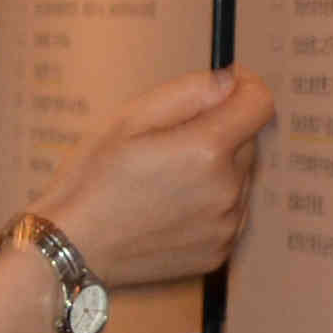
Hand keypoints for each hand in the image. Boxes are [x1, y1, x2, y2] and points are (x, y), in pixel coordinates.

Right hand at [44, 67, 274, 292]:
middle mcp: (226, 190)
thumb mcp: (128, 118)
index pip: (259, 103)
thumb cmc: (92, 179)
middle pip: (247, 142)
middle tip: (167, 145)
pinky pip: (229, 213)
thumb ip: (189, 91)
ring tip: (163, 183)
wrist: (73, 248)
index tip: (224, 89)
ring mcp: (226, 226)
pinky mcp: (219, 251)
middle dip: (219, 133)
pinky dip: (209, 204)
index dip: (244, 87)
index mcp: (206, 151)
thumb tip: (231, 81)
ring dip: (215, 171)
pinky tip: (168, 209)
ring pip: (239, 179)